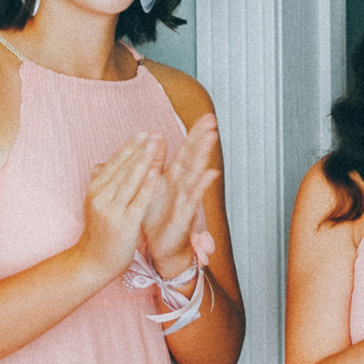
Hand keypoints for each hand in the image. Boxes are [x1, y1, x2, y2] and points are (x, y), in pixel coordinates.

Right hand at [76, 132, 164, 279]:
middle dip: (140, 148)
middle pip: (123, 167)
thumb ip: (102, 183)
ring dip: (143, 159)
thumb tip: (102, 163)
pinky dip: (146, 185)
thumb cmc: (100, 233)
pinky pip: (137, 200)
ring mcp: (112, 209)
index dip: (130, 147)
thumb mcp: (96, 204)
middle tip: (154, 133)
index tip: (144, 133)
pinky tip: (155, 172)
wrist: (93, 262)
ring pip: (129, 180)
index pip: (115, 163)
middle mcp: (101, 196)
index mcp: (95, 189)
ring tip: (156, 144)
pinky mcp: (124, 223)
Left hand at [141, 115, 220, 276]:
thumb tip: (156, 141)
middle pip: (194, 158)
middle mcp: (182, 186)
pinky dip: (202, 186)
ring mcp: (185, 199)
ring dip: (204, 155)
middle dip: (202, 139)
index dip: (194, 135)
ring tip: (212, 138)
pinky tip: (211, 174)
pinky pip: (194, 198)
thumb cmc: (157, 217)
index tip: (205, 118)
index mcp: (173, 178)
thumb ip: (155, 164)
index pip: (185, 152)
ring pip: (196, 173)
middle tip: (212, 121)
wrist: (161, 246)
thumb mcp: (152, 186)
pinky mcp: (185, 214)